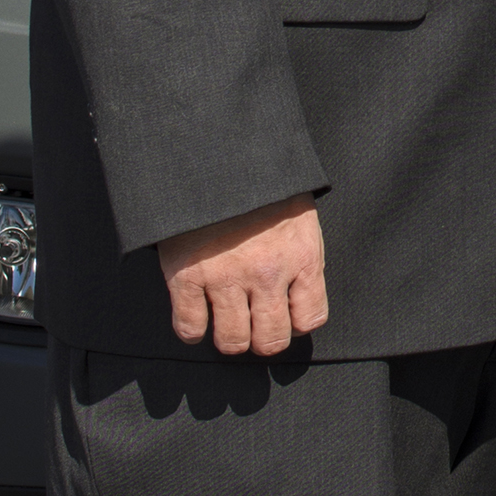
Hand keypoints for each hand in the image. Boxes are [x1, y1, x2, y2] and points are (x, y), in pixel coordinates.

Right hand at [158, 191, 327, 353]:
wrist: (216, 153)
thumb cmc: (263, 184)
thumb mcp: (299, 216)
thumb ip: (300, 258)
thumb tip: (297, 300)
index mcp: (301, 256)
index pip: (309, 319)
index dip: (295, 322)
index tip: (284, 314)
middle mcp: (267, 273)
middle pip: (270, 341)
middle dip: (263, 338)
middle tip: (254, 324)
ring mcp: (225, 276)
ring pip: (232, 342)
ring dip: (230, 337)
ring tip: (227, 320)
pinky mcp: (186, 274)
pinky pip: (189, 327)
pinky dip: (192, 330)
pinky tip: (197, 316)